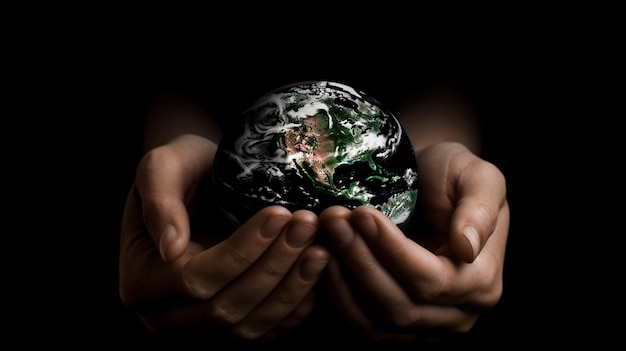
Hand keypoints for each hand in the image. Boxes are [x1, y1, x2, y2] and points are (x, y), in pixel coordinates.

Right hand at [119, 134, 330, 339]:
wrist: (200, 183)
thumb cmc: (181, 169)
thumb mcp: (161, 168)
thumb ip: (160, 203)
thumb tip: (169, 248)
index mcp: (141, 280)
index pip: (194, 280)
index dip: (241, 251)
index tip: (278, 214)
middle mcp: (166, 315)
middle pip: (225, 308)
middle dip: (274, 266)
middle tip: (308, 225)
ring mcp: (201, 328)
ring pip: (251, 326)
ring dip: (292, 288)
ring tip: (321, 247)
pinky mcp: (232, 327)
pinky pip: (269, 330)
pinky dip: (298, 306)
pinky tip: (320, 272)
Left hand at [319, 142, 508, 343]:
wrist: (427, 187)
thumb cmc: (451, 176)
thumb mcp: (477, 176)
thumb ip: (478, 208)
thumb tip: (467, 248)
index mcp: (482, 282)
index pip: (431, 281)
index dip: (391, 250)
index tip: (362, 214)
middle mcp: (457, 317)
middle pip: (399, 308)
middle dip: (359, 262)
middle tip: (332, 219)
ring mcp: (422, 330)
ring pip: (373, 326)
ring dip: (340, 284)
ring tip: (323, 239)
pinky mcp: (392, 332)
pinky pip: (356, 330)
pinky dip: (333, 303)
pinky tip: (319, 265)